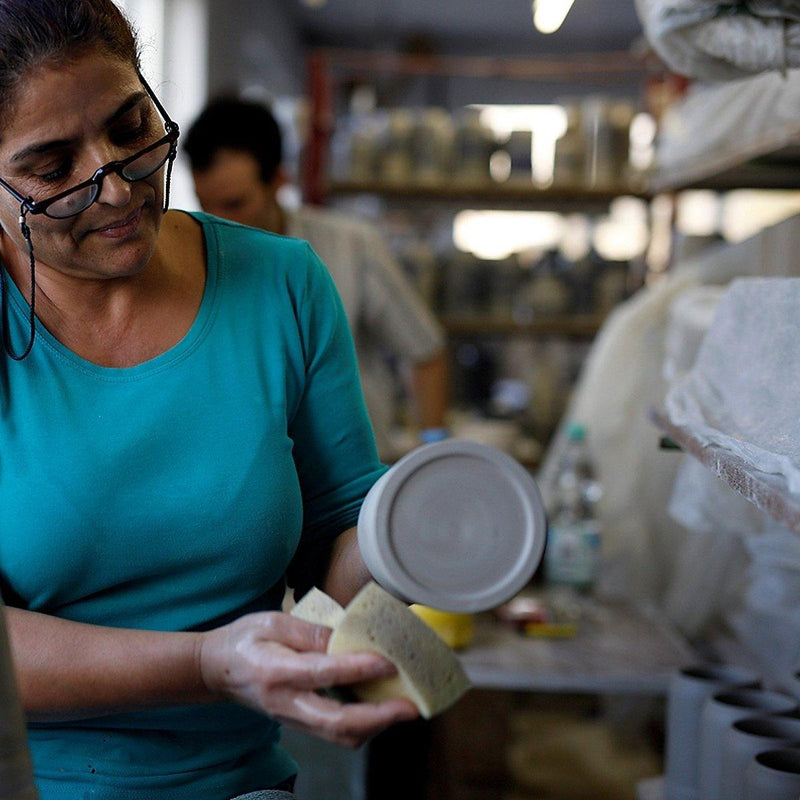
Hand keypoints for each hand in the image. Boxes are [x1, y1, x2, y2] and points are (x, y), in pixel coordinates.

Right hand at [198, 611, 418, 746]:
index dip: (357, 669)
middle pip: (335, 723)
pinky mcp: (300, 723)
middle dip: (378, 718)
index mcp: (276, 671)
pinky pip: (334, 733)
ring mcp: (292, 718)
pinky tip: (381, 709)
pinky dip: (363, 726)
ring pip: (338, 735)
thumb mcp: (272, 621)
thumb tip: (344, 635)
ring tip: (403, 709)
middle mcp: (286, 702)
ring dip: (375, 726)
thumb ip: (308, 631)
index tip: (387, 663)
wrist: (217, 670)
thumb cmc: (245, 640)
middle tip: (410, 707)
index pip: (322, 673)